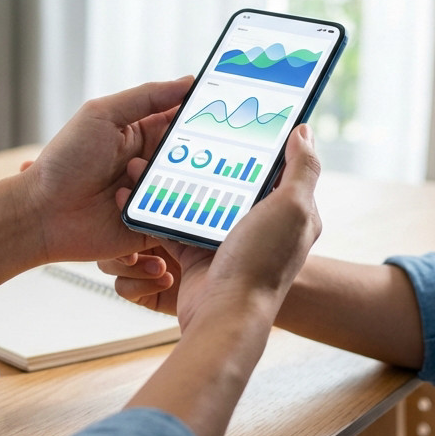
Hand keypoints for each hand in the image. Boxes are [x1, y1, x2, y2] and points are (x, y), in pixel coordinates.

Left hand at [17, 77, 190, 263]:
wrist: (42, 214)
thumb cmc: (65, 160)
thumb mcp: (101, 115)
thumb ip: (146, 97)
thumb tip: (187, 82)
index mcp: (143, 133)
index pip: (183, 120)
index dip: (203, 114)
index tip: (223, 107)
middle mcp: (152, 164)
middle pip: (193, 155)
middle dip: (197, 152)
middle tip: (191, 148)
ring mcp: (154, 195)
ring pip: (187, 186)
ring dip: (169, 180)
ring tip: (129, 174)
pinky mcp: (153, 224)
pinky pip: (176, 219)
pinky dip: (167, 211)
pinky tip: (132, 201)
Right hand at [108, 125, 322, 328]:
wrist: (223, 316)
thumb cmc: (262, 264)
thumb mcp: (293, 207)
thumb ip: (302, 167)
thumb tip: (304, 129)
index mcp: (285, 210)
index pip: (269, 166)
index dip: (248, 142)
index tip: (222, 119)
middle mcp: (254, 224)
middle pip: (221, 179)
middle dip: (193, 158)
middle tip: (168, 137)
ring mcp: (220, 239)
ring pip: (189, 199)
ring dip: (162, 180)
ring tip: (140, 165)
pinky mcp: (191, 255)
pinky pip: (165, 226)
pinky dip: (147, 212)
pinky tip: (130, 197)